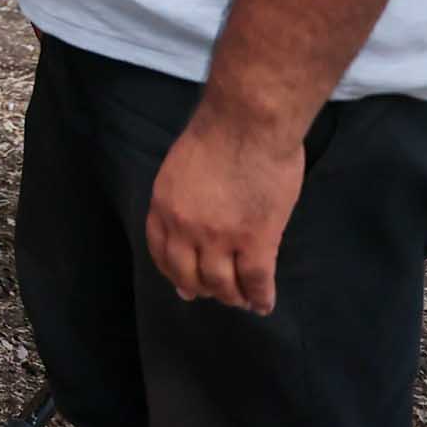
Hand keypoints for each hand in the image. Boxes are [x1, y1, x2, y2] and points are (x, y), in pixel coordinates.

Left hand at [145, 112, 302, 313]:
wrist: (248, 122)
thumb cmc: (219, 134)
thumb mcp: (181, 168)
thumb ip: (183, 197)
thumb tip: (190, 220)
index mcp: (164, 205)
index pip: (161, 251)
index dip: (174, 272)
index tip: (184, 284)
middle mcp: (185, 227)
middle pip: (188, 275)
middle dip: (202, 290)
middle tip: (216, 295)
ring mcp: (219, 237)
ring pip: (222, 284)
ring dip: (233, 297)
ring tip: (242, 301)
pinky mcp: (256, 240)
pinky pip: (256, 281)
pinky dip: (261, 297)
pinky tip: (265, 304)